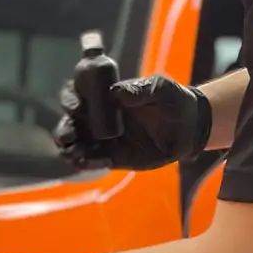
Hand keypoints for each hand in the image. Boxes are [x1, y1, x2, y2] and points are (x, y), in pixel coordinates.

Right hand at [54, 72, 212, 170]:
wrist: (189, 128)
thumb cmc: (173, 101)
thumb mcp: (160, 89)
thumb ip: (140, 89)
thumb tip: (116, 92)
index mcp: (104, 95)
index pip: (76, 93)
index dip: (70, 99)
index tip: (77, 107)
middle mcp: (97, 116)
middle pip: (68, 121)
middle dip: (63, 129)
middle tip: (69, 135)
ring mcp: (101, 138)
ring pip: (74, 144)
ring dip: (69, 149)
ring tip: (76, 153)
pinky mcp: (110, 156)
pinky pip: (90, 161)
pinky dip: (87, 163)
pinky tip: (98, 162)